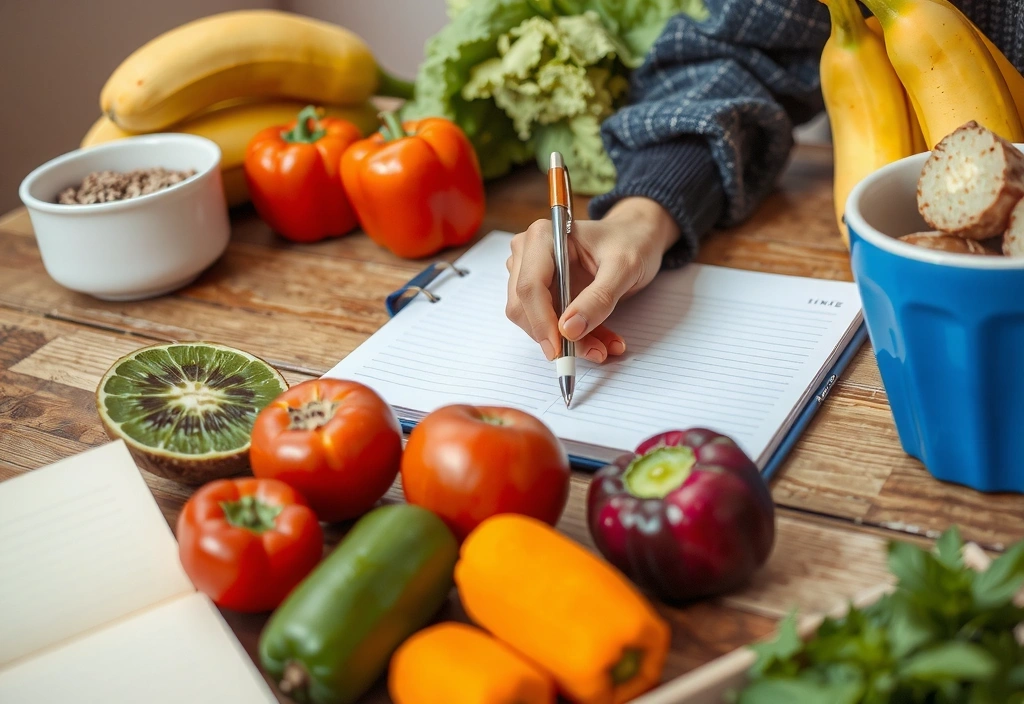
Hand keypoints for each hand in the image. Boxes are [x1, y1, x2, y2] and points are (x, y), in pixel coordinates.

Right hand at [505, 197, 679, 362]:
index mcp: (543, 236)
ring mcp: (531, 273)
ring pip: (533, 322)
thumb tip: (568, 330)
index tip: (560, 349)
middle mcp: (529, 253)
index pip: (530, 286)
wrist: (635, 238)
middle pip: (524, 307)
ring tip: (605, 345)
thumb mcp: (624, 268)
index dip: (541, 321)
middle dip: (556, 336)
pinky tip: (600, 340)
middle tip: (594, 351)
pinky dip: (573, 339)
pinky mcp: (541, 292)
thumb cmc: (630, 242)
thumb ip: (598, 298)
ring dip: (567, 342)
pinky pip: (547, 325)